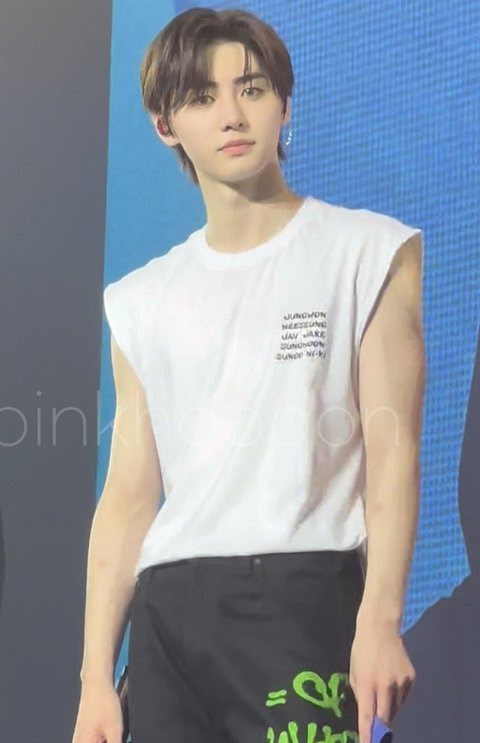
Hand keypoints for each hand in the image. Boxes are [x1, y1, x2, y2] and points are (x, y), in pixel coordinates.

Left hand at [348, 616, 415, 742]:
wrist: (380, 627)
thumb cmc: (362, 649)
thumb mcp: (354, 672)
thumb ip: (360, 693)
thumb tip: (368, 712)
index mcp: (368, 683)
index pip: (368, 716)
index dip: (368, 733)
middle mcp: (386, 685)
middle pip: (385, 717)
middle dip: (380, 727)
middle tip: (376, 730)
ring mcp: (401, 682)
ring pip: (395, 708)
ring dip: (387, 709)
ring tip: (381, 694)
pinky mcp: (411, 678)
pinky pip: (403, 697)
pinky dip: (396, 697)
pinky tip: (390, 683)